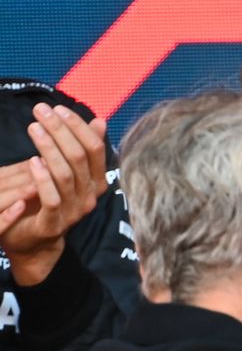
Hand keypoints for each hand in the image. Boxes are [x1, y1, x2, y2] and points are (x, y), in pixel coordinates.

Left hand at [0, 104, 110, 285]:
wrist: (35, 242)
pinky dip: (43, 178)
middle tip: (41, 111)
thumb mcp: (69, 171)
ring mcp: (74, 210)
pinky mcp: (54, 223)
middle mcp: (90, 195)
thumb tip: (99, 121)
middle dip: (60, 130)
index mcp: (97, 181)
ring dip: (49, 147)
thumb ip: (83, 149)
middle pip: (80, 156)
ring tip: (34, 128)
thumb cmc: (49, 200)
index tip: (58, 109)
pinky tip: (32, 161)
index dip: (78, 126)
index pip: (95, 147)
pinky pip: (52, 198)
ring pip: (66, 174)